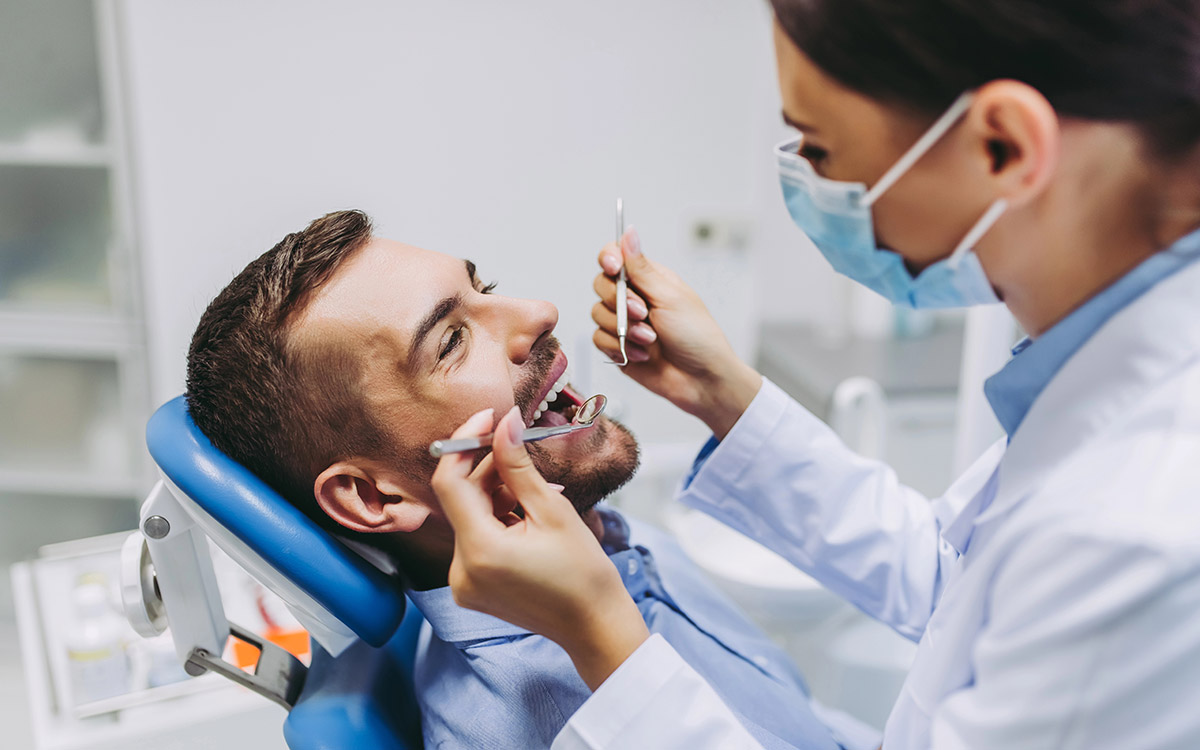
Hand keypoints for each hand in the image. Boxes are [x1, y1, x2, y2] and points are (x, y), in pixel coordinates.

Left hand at [430, 406, 649, 689]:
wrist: (594, 625)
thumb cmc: (583, 573)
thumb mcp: (552, 510)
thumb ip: (518, 466)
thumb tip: (504, 424)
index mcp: (479, 551)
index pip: (450, 482)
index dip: (464, 443)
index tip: (487, 419)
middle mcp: (460, 570)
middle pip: (461, 499)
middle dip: (487, 469)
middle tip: (518, 446)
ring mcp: (463, 582)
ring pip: (470, 517)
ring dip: (496, 494)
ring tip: (535, 490)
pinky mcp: (471, 588)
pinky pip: (475, 538)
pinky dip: (497, 518)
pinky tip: (526, 514)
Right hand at [593, 228, 762, 438]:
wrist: (702, 381)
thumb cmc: (697, 337)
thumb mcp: (670, 297)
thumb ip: (642, 268)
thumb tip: (628, 232)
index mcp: (650, 279)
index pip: (616, 257)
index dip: (608, 259)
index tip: (613, 267)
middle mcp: (634, 298)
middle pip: (601, 284)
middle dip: (619, 301)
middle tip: (644, 314)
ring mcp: (625, 323)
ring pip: (598, 313)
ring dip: (623, 329)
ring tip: (650, 340)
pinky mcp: (617, 347)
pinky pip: (599, 340)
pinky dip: (619, 348)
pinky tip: (642, 355)